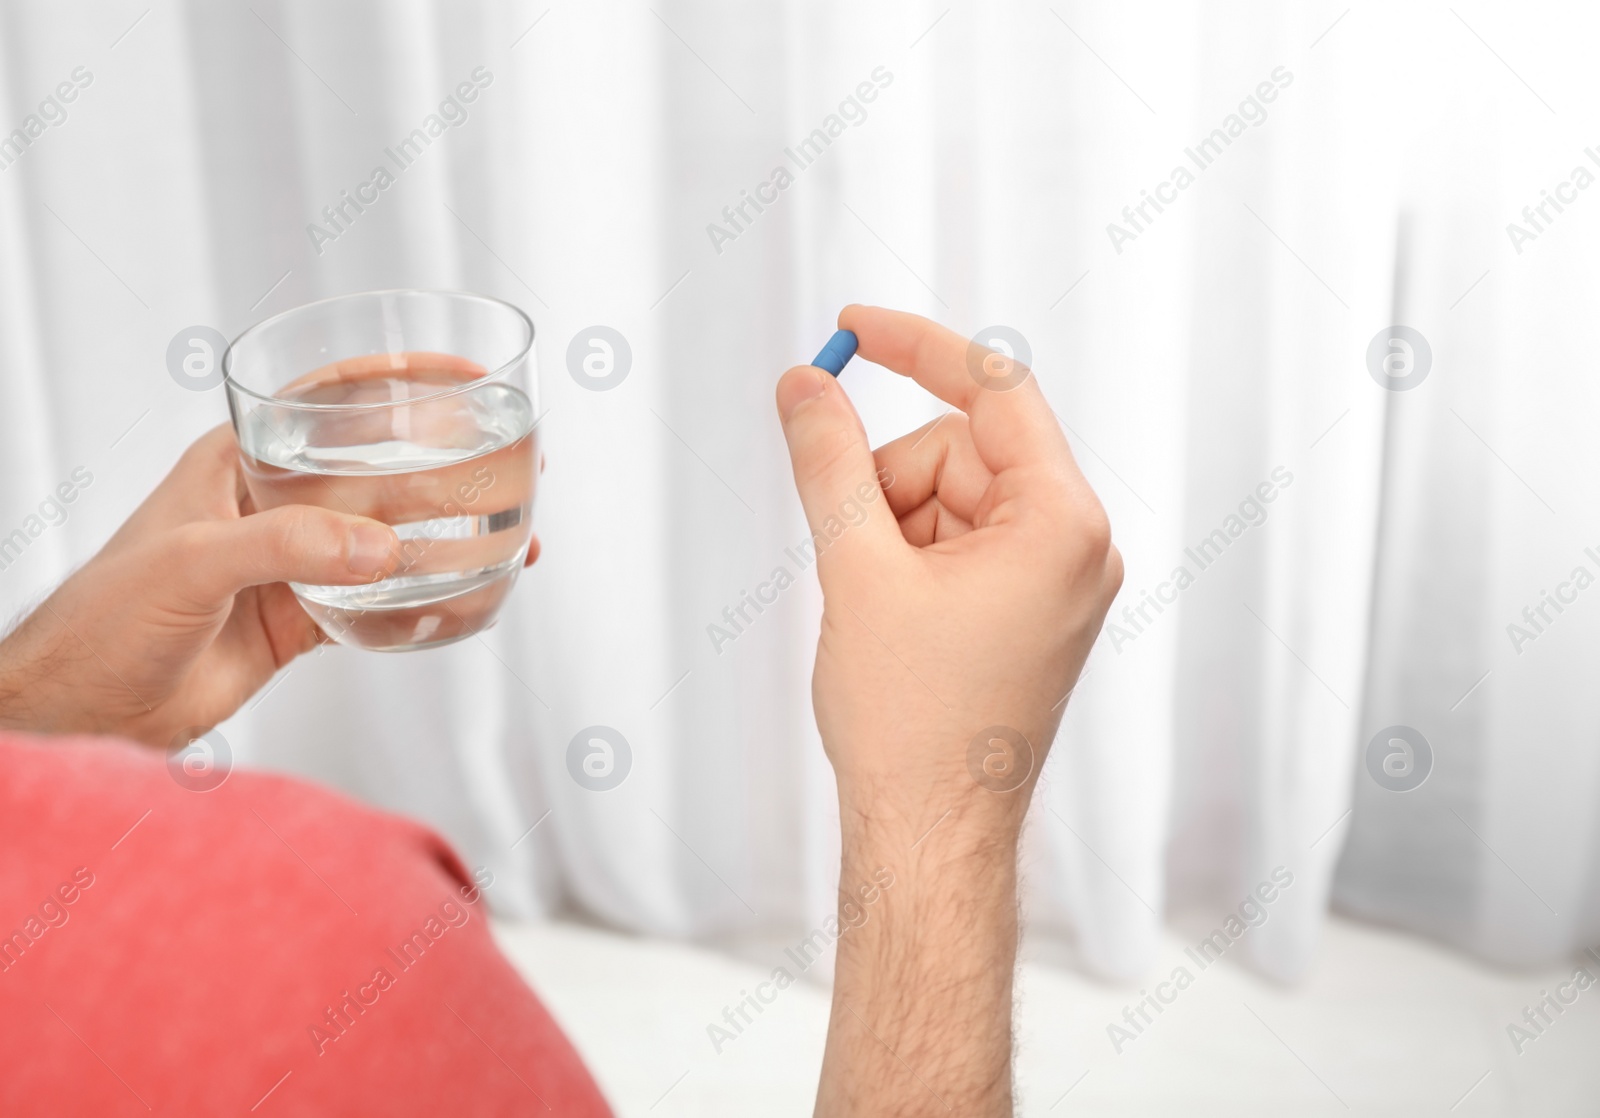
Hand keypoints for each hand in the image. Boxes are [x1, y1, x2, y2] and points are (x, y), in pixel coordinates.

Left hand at [0, 425, 537, 747]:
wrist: (85, 712)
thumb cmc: (103, 620)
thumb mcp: (190, 564)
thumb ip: (284, 547)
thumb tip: (381, 548)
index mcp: (239, 461)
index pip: (328, 402)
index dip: (397, 383)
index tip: (462, 378)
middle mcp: (274, 504)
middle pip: (379, 469)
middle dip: (449, 463)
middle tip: (513, 464)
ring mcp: (293, 564)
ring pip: (391, 536)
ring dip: (451, 536)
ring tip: (514, 537)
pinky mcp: (302, 619)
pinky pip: (381, 601)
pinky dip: (428, 599)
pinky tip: (467, 598)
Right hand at [778, 305, 1119, 836]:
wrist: (929, 835)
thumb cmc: (909, 721)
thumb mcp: (855, 570)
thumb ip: (828, 462)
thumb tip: (802, 383)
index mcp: (1061, 524)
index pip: (992, 389)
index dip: (913, 347)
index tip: (846, 327)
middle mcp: (1076, 544)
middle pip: (958, 449)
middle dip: (888, 485)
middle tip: (849, 554)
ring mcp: (1056, 579)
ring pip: (950, 497)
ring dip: (892, 529)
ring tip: (874, 607)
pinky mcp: (1031, 608)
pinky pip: (959, 541)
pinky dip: (908, 559)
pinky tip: (891, 620)